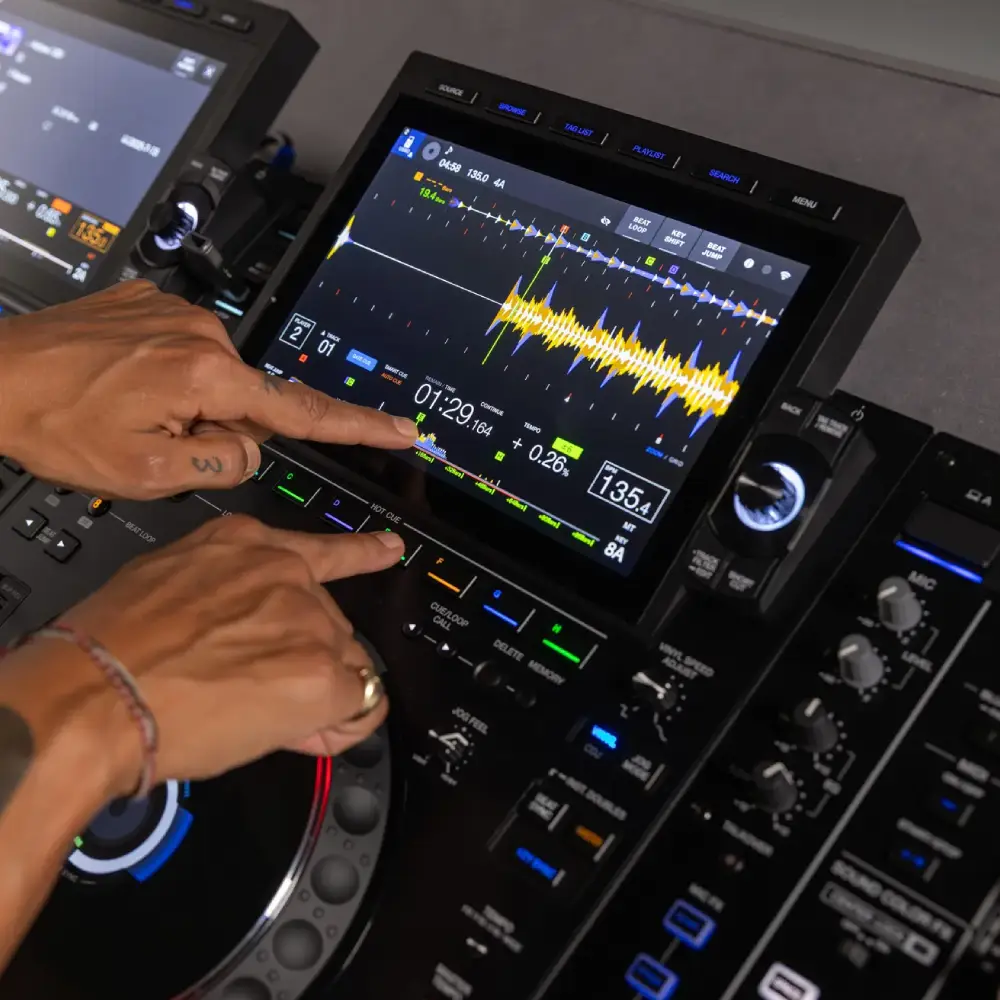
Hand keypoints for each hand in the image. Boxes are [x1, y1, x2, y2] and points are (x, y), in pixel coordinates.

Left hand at [0, 281, 416, 498]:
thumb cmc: (52, 420)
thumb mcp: (145, 474)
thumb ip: (222, 465)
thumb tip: (247, 447)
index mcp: (207, 374)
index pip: (304, 411)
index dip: (360, 427)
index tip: (401, 432)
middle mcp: (201, 333)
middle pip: (247, 403)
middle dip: (215, 430)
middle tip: (150, 439)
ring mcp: (175, 314)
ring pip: (213, 383)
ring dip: (185, 406)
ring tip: (127, 413)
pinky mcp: (153, 306)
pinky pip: (183, 355)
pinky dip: (163, 379)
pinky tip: (121, 386)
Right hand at [4, 515, 399, 796]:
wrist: (93, 696)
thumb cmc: (107, 649)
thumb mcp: (166, 585)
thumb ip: (222, 594)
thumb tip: (244, 634)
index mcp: (245, 544)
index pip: (321, 550)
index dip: (357, 556)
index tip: (386, 549)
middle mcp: (285, 573)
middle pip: (329, 625)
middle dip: (302, 663)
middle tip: (247, 692)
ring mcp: (308, 620)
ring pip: (344, 665)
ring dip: (315, 696)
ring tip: (250, 713)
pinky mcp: (321, 673)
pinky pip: (361, 705)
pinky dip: (339, 727)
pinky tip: (300, 732)